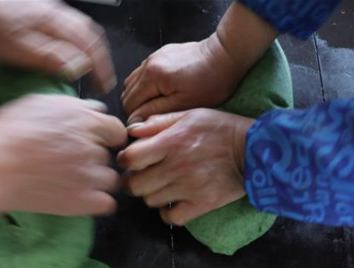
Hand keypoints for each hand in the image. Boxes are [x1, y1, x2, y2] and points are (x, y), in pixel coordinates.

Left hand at [0, 0, 115, 91]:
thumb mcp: (22, 49)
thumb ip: (53, 57)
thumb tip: (80, 68)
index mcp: (57, 25)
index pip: (91, 48)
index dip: (101, 69)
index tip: (104, 86)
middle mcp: (58, 13)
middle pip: (90, 34)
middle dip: (100, 57)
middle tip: (102, 76)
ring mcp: (48, 8)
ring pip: (80, 26)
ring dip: (90, 46)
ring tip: (90, 63)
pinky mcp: (37, 7)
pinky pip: (67, 23)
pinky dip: (76, 38)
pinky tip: (67, 47)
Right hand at [0, 95, 126, 249]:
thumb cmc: (7, 133)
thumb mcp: (38, 104)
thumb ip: (71, 107)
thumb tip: (91, 110)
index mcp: (84, 120)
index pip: (116, 130)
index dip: (105, 137)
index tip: (95, 143)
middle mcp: (92, 146)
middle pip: (108, 155)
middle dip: (93, 158)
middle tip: (70, 162)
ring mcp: (89, 175)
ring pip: (109, 179)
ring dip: (96, 181)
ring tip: (71, 181)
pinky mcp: (83, 201)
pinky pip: (107, 203)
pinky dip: (96, 202)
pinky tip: (79, 198)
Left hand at [117, 109, 253, 225]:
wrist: (255, 150)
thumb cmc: (221, 129)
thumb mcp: (191, 115)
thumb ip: (159, 122)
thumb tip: (132, 132)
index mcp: (172, 141)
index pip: (130, 158)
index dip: (125, 160)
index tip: (131, 160)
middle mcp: (177, 166)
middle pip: (135, 185)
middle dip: (134, 180)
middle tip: (143, 176)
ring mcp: (189, 188)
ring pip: (150, 201)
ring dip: (152, 195)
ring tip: (162, 186)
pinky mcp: (202, 204)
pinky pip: (171, 218)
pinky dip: (169, 213)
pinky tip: (174, 202)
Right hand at [121, 2, 277, 122]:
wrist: (226, 55)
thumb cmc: (211, 83)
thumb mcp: (184, 104)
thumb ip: (155, 112)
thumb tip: (134, 122)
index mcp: (152, 76)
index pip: (129, 104)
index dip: (136, 119)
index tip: (148, 127)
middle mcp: (147, 64)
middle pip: (127, 93)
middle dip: (136, 108)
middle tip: (154, 118)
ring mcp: (153, 56)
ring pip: (133, 82)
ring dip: (140, 96)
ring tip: (159, 105)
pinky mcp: (161, 54)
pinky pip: (144, 73)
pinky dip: (147, 85)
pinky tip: (164, 92)